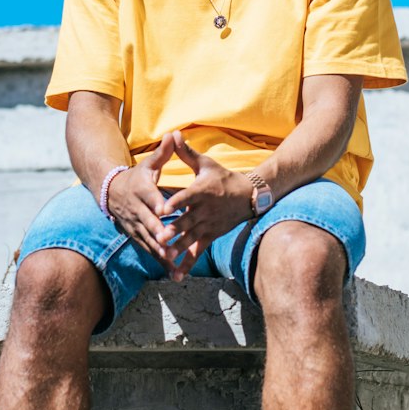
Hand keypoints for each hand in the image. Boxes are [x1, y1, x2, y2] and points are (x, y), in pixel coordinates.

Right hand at [105, 134, 180, 268]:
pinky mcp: (136, 236)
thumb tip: (172, 134)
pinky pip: (148, 250)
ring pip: (148, 240)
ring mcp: (135, 225)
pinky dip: (159, 260)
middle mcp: (137, 209)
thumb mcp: (148, 164)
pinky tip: (172, 271)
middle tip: (169, 242)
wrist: (110, 191)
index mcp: (142, 190)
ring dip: (159, 252)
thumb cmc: (136, 176)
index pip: (150, 197)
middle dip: (158, 233)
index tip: (167, 210)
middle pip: (148, 222)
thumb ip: (163, 152)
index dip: (158, 203)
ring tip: (173, 262)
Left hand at [163, 131, 252, 281]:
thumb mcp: (206, 164)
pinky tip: (176, 275)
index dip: (175, 202)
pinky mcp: (211, 236)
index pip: (187, 197)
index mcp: (202, 191)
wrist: (249, 196)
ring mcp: (208, 225)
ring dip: (178, 248)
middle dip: (173, 230)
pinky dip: (187, 264)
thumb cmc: (223, 178)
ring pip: (191, 238)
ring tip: (165, 256)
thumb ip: (186, 153)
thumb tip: (173, 134)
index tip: (162, 208)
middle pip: (187, 221)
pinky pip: (198, 252)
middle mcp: (205, 210)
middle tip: (160, 237)